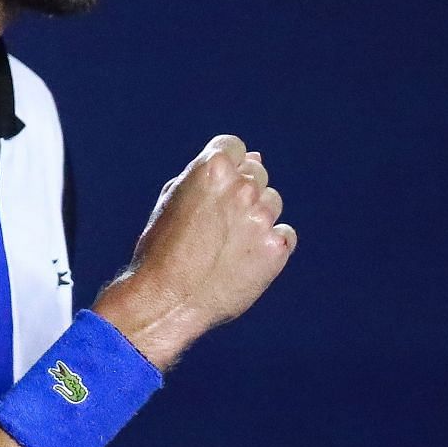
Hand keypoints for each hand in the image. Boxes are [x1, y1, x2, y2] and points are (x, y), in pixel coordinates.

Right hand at [93, 135, 295, 369]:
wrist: (166, 299)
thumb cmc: (162, 249)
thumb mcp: (173, 198)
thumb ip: (208, 173)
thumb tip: (252, 156)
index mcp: (212, 168)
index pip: (236, 146)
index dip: (226, 167)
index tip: (215, 190)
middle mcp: (242, 188)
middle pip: (257, 173)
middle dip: (241, 191)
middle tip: (217, 224)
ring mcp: (261, 218)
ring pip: (273, 202)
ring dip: (257, 217)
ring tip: (227, 244)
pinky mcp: (276, 248)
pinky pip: (284, 235)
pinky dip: (269, 245)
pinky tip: (244, 259)